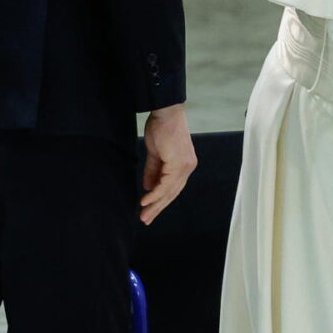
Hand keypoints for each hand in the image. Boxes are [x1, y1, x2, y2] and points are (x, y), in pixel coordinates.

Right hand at [140, 104, 195, 224]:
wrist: (166, 113)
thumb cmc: (161, 128)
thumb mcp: (155, 153)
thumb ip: (153, 171)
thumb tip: (149, 187)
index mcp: (184, 165)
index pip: (172, 188)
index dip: (161, 200)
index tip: (149, 210)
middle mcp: (187, 168)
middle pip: (172, 193)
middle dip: (158, 208)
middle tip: (146, 219)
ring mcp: (184, 166)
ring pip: (169, 192)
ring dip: (155, 204)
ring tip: (144, 215)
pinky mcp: (178, 163)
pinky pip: (165, 184)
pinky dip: (155, 194)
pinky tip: (146, 201)